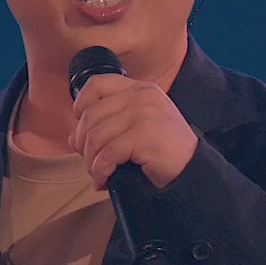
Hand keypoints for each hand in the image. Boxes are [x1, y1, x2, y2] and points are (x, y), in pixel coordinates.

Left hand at [68, 74, 199, 189]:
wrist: (192, 169)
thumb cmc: (164, 150)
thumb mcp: (137, 128)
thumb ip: (108, 126)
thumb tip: (73, 138)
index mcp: (140, 89)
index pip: (97, 83)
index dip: (81, 104)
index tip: (82, 126)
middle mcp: (141, 96)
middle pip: (90, 115)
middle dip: (83, 144)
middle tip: (90, 162)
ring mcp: (143, 114)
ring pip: (95, 137)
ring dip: (91, 162)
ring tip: (98, 174)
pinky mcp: (143, 135)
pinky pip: (107, 154)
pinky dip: (100, 172)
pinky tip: (104, 181)